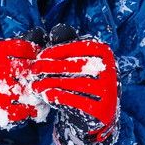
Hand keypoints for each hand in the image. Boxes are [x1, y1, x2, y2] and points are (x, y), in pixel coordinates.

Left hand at [31, 25, 119, 144]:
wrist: (96, 113)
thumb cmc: (82, 82)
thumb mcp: (79, 63)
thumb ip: (69, 49)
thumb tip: (54, 31)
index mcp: (105, 54)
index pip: (80, 47)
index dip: (58, 51)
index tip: (41, 56)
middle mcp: (110, 70)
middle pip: (76, 65)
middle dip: (51, 67)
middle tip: (34, 71)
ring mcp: (108, 91)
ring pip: (74, 83)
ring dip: (50, 83)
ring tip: (36, 85)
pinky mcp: (102, 109)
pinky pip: (76, 101)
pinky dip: (59, 97)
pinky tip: (47, 95)